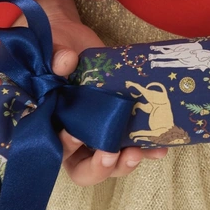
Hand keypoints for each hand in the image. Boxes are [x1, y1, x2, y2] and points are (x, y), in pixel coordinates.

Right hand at [11, 0, 167, 183]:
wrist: (73, 40)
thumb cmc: (56, 47)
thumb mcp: (52, 47)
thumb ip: (55, 56)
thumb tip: (65, 61)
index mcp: (49, 124)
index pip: (54, 147)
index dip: (65, 146)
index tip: (75, 134)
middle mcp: (72, 137)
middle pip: (83, 169)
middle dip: (99, 167)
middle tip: (111, 154)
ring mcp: (97, 133)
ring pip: (110, 162)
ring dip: (124, 162)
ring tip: (138, 152)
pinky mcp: (117, 125)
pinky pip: (132, 144)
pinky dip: (146, 148)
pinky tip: (160, 147)